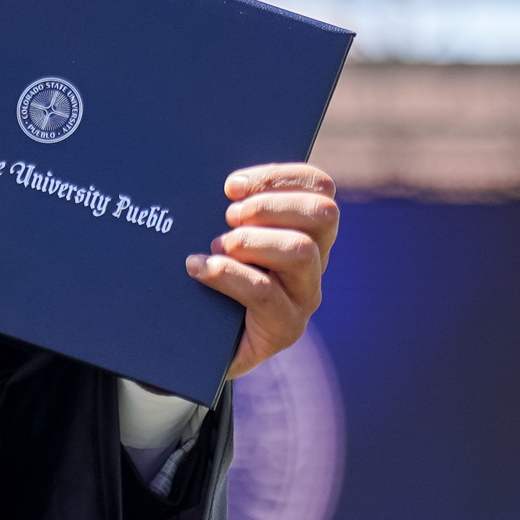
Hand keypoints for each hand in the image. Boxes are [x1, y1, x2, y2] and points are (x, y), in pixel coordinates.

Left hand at [187, 163, 337, 379]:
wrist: (200, 342)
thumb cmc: (208, 276)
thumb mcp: (221, 233)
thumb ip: (230, 207)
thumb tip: (214, 179)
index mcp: (306, 228)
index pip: (319, 186)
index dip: (278, 176)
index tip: (231, 185)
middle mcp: (315, 261)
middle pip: (322, 213)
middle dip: (268, 206)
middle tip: (228, 217)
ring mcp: (304, 296)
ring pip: (301, 251)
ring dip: (251, 241)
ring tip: (218, 246)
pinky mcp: (285, 328)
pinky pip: (264, 292)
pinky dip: (226, 274)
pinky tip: (196, 268)